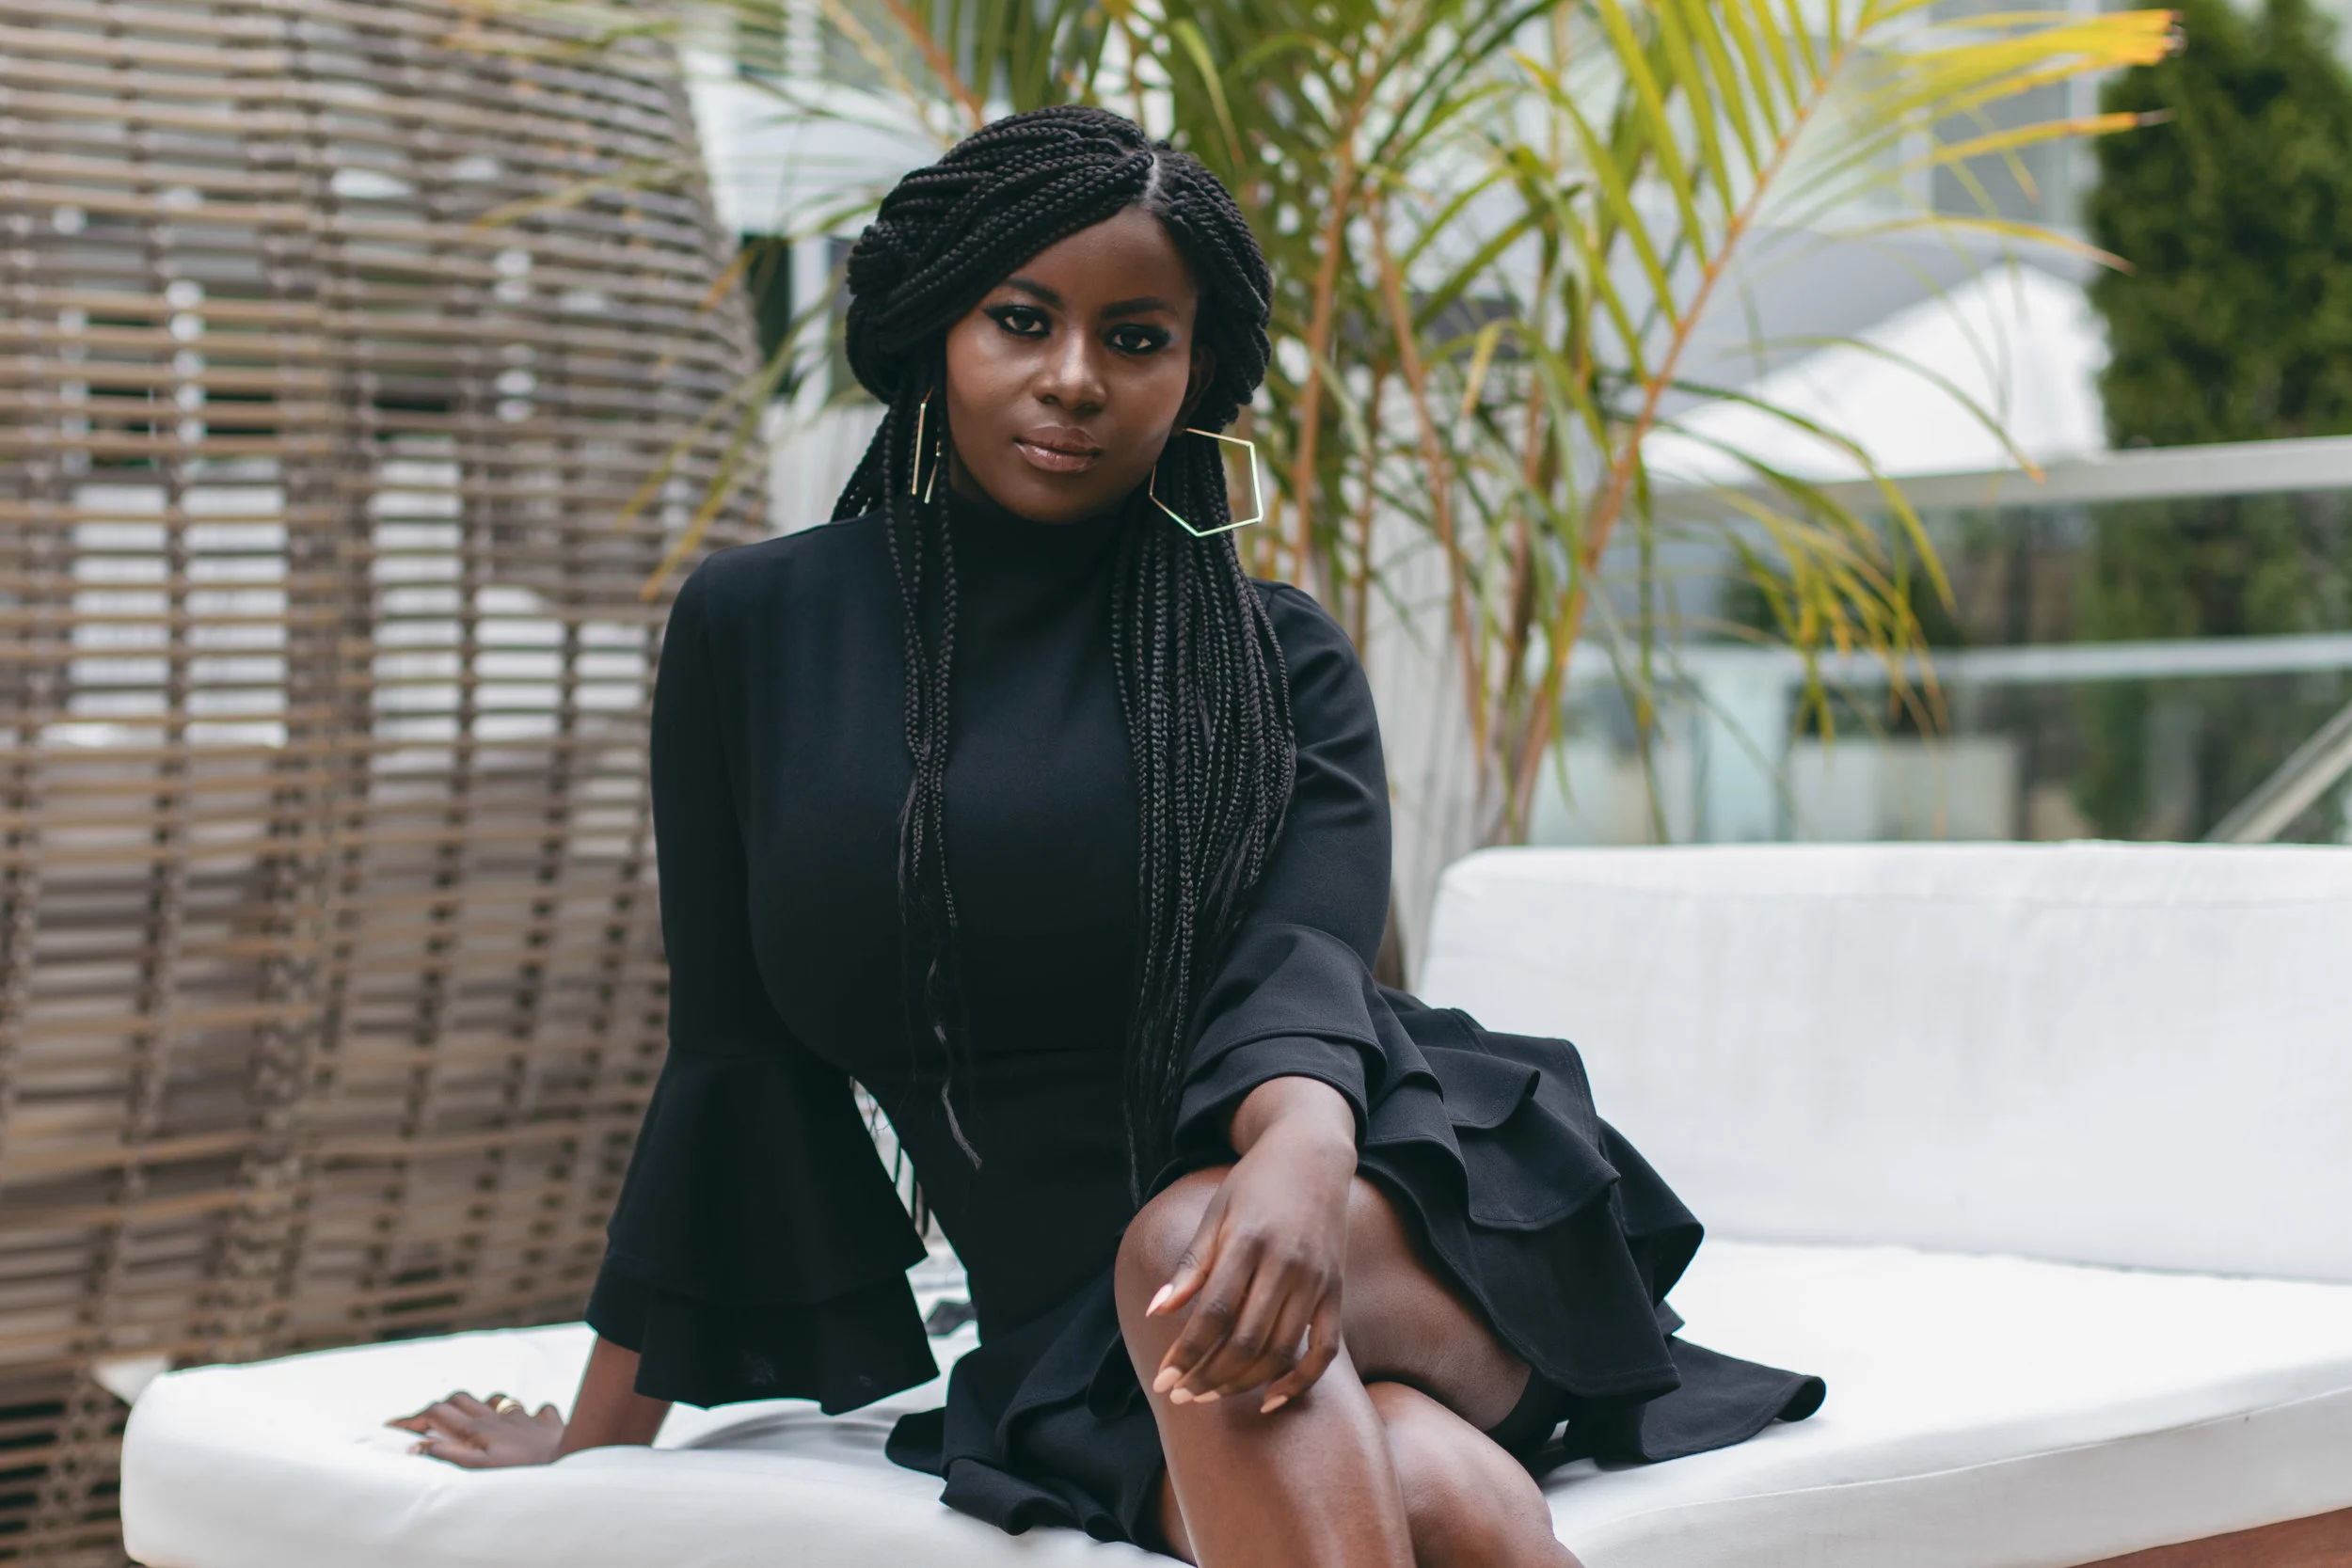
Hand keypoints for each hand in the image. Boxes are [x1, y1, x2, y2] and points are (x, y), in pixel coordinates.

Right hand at [386, 1391, 565, 1466]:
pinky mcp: (548, 1423)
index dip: (411, 1419)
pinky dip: (528, 1414)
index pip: (436, 1413)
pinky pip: (537, 1410)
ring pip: (495, 1399)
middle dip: (441, 1406)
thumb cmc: (523, 1471)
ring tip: (471, 1420)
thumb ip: (450, 1455)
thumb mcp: (481, 1468)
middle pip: (461, 1399)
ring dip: (480, 1406)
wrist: (569, 1462)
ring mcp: (524, 1417)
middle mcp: (498, 1416)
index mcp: (477, 1427)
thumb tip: (418, 1445)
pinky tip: (528, 1422)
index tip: (391, 1426)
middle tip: (427, 1423)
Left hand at [1147, 1079, 1356, 1414]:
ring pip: (1280, 1351)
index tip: (1164, 1380)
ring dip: (1242, 1381)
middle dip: (1208, 1375)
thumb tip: (1157, 1312)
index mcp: (1249, 1242)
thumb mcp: (1217, 1213)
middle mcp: (1287, 1265)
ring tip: (1211, 1394)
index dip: (1186, 1353)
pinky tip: (1270, 1399)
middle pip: (1245, 1340)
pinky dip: (1300, 1381)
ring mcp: (1316, 1281)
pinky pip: (1325, 1350)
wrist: (1313, 1155)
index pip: (1213, 1313)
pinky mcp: (1336, 1292)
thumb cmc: (1255, 1184)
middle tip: (1182, 1395)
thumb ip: (1191, 1265)